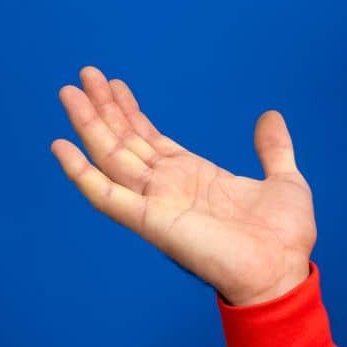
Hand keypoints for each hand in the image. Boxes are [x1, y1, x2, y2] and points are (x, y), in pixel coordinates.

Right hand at [50, 65, 316, 305]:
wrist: (284, 272)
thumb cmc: (284, 237)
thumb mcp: (284, 179)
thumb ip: (273, 148)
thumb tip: (271, 116)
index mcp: (195, 176)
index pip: (151, 138)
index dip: (131, 111)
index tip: (115, 84)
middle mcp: (170, 186)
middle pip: (126, 141)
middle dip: (104, 108)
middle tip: (85, 74)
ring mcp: (157, 203)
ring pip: (112, 157)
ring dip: (89, 125)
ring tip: (69, 92)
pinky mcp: (151, 221)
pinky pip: (107, 196)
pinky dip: (82, 173)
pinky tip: (61, 147)